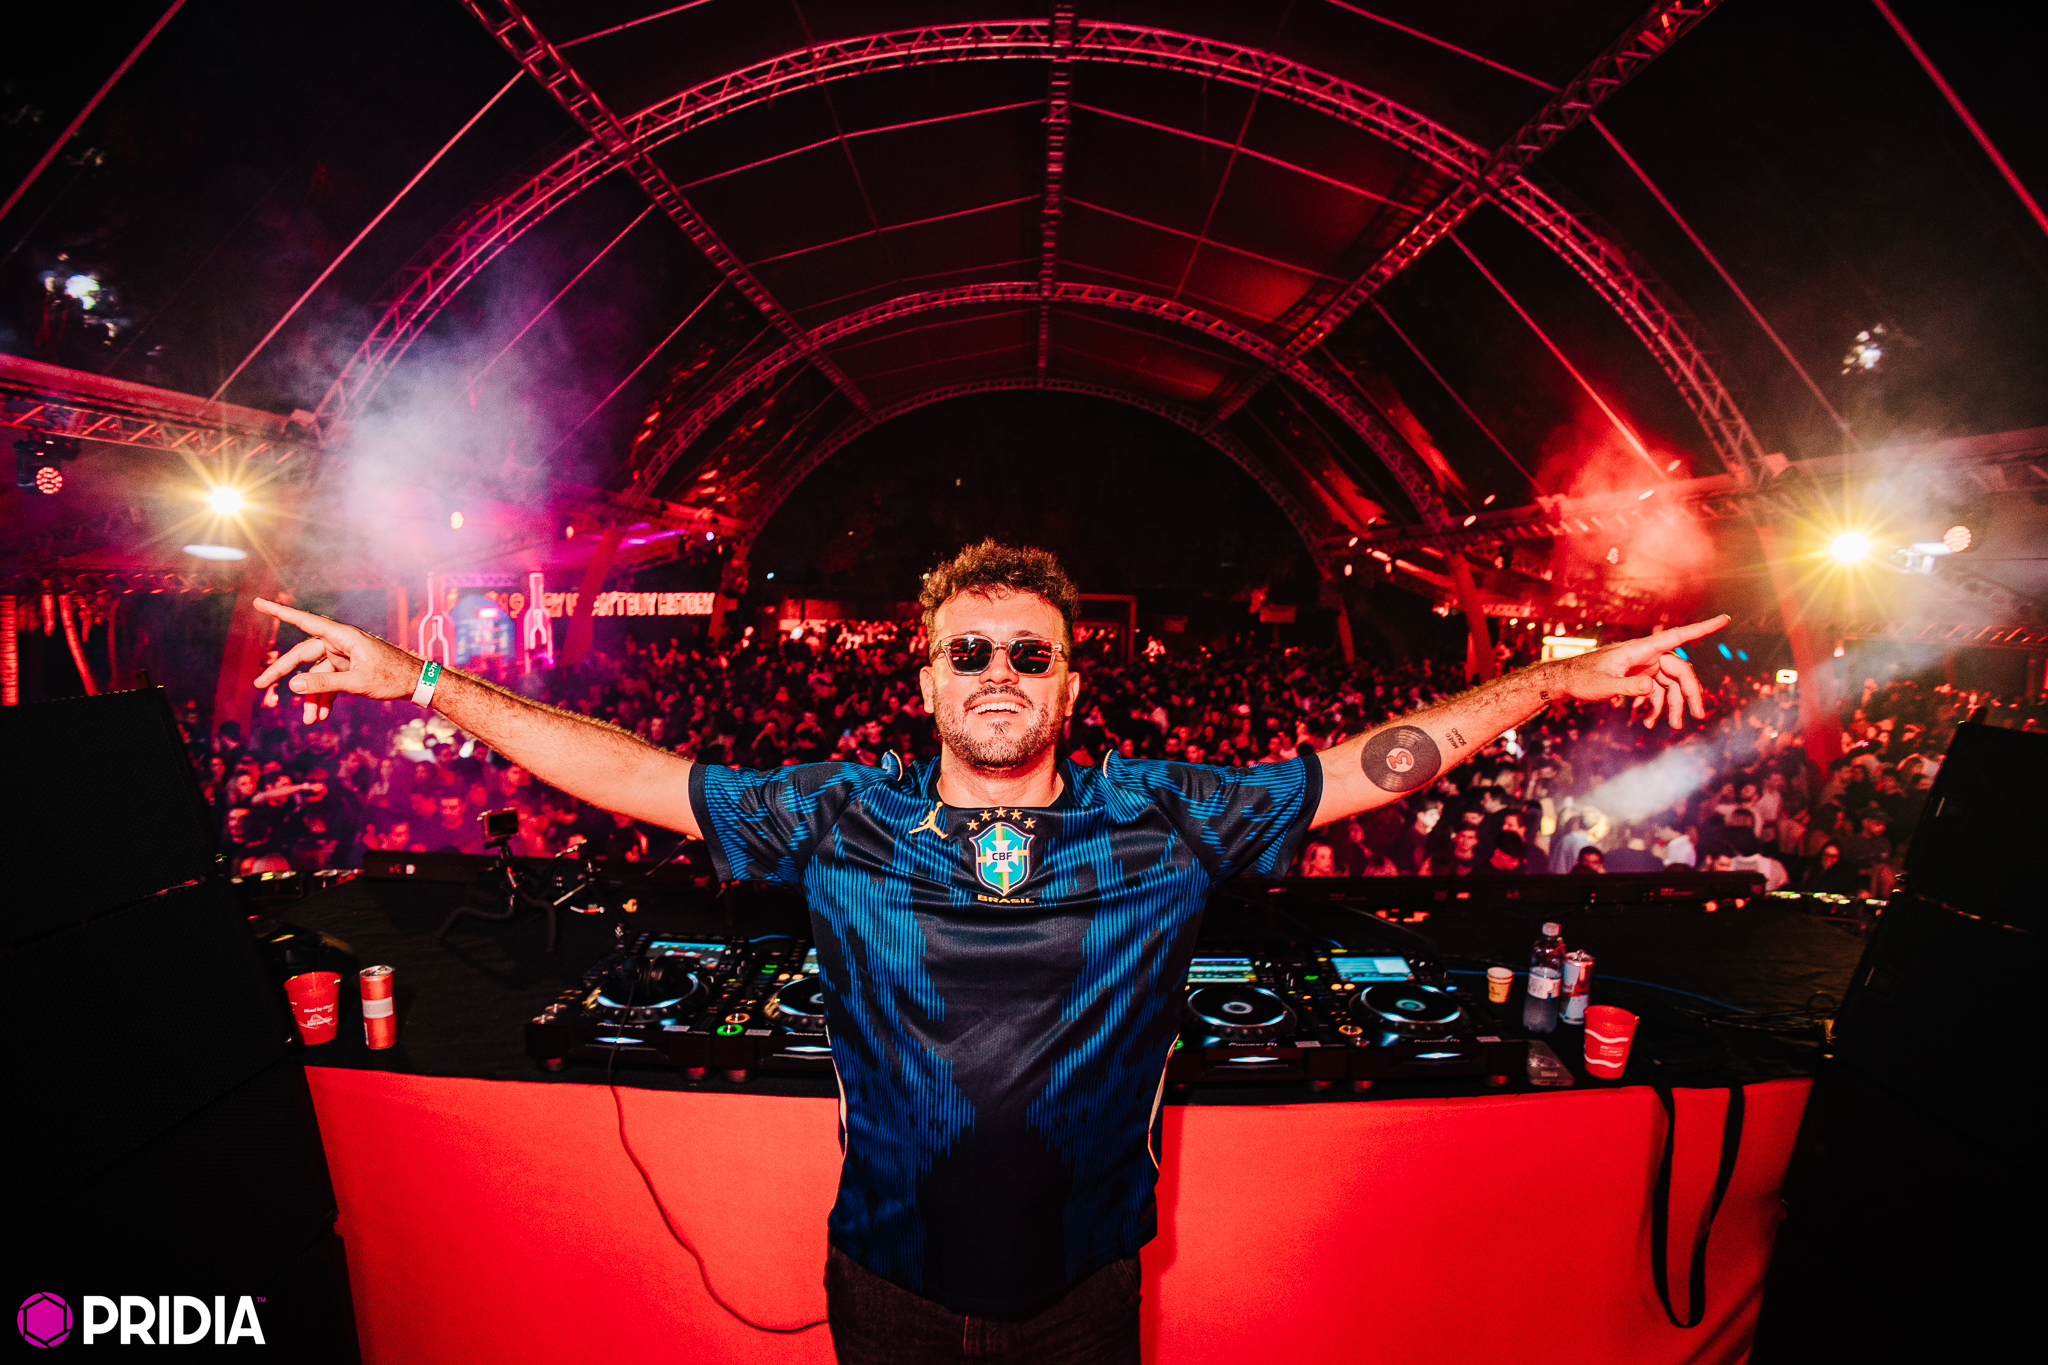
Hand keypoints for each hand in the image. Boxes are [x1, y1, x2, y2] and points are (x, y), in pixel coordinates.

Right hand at [251, 598, 423, 722]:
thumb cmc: (393, 677)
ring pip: (316, 675)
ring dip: (311, 697)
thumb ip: (325, 683)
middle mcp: (340, 643)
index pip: (303, 621)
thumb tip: (293, 685)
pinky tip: (321, 716)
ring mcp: (344, 656)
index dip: (278, 612)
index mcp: (342, 636)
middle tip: (260, 685)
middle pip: (303, 656)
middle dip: (283, 672)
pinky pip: (329, 682)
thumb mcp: (357, 682)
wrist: (419, 683)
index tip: (257, 602)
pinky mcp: (349, 669)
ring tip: (309, 720)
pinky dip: (325, 698)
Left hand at [1543, 615, 1726, 728]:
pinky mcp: (1637, 677)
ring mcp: (1643, 667)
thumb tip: (1650, 688)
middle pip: (1679, 672)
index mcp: (1641, 650)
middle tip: (1696, 717)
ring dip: (1671, 706)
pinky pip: (1655, 691)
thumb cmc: (1581, 679)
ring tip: (1667, 726)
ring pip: (1669, 685)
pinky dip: (1654, 706)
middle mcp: (1646, 656)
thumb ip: (1626, 687)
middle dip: (1689, 694)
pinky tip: (1646, 720)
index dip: (1703, 628)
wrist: (1564, 680)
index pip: (1678, 636)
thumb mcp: (1602, 685)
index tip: (1726, 619)